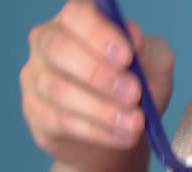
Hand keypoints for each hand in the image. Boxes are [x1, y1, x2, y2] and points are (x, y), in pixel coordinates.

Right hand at [20, 0, 173, 171]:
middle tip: (134, 94)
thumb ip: (149, 52)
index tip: (127, 57)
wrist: (121, 136)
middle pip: (58, 48)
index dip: (99, 34)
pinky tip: (122, 136)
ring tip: (136, 122)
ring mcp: (37, 78)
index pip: (77, 14)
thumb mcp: (155, 71)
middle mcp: (49, 44)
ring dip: (102, 109)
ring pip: (59, 89)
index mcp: (78, 23)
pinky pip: (60, 120)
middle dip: (99, 73)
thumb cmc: (135, 93)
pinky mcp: (36, 113)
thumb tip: (133, 35)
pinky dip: (96, 131)